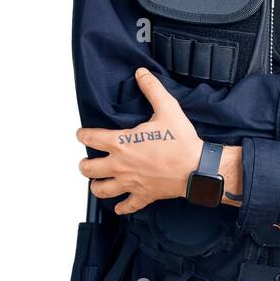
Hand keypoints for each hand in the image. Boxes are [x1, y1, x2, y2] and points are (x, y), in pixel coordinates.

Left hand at [77, 68, 207, 213]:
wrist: (197, 168)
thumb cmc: (182, 141)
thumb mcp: (168, 109)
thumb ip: (152, 89)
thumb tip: (141, 73)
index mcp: (122, 143)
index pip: (91, 138)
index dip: (82, 134)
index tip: (81, 133)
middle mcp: (120, 165)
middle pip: (88, 168)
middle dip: (84, 164)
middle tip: (87, 160)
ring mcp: (130, 182)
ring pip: (101, 189)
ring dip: (96, 185)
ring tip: (97, 180)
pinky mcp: (143, 195)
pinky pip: (126, 206)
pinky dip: (121, 207)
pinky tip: (120, 205)